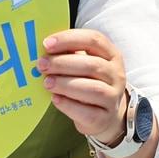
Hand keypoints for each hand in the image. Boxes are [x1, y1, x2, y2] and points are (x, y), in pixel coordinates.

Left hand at [38, 29, 127, 143]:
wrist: (105, 115)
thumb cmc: (90, 83)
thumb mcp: (85, 65)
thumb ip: (69, 54)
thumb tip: (44, 50)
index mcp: (112, 55)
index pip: (94, 40)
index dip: (69, 39)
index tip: (47, 44)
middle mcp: (116, 74)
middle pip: (92, 65)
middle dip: (63, 63)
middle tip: (42, 64)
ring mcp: (113, 97)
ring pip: (92, 88)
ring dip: (65, 84)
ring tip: (47, 82)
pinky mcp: (104, 118)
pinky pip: (87, 112)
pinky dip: (68, 104)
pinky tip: (55, 99)